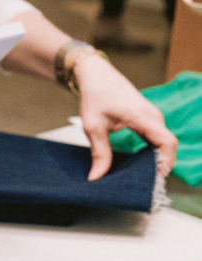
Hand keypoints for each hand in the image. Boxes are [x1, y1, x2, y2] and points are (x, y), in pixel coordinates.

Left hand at [74, 55, 176, 179]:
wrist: (97, 76)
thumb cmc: (95, 96)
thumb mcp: (93, 127)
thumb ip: (99, 153)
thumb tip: (96, 177)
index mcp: (143, 117)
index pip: (167, 142)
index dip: (165, 162)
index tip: (154, 178)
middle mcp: (153, 117)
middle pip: (167, 146)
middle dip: (160, 166)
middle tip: (144, 185)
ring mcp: (152, 117)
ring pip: (162, 143)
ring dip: (156, 160)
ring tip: (141, 178)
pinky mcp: (147, 119)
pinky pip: (156, 139)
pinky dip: (151, 152)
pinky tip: (139, 164)